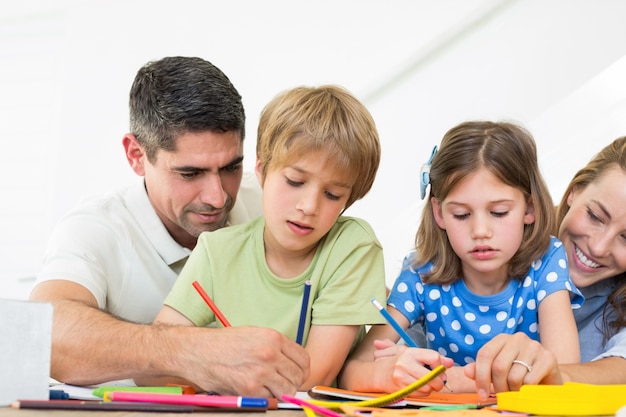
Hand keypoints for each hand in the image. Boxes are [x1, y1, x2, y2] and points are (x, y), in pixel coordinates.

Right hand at [175, 326, 309, 397]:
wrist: (197, 351)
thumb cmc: (222, 343)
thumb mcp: (254, 335)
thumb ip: (275, 347)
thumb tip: (291, 364)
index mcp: (273, 338)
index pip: (304, 359)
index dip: (302, 370)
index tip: (297, 374)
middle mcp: (270, 353)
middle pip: (297, 376)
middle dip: (291, 382)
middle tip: (281, 384)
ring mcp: (261, 372)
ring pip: (287, 391)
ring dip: (279, 392)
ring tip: (267, 387)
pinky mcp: (249, 388)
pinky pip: (269, 400)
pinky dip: (264, 398)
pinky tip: (254, 390)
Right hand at [371, 339, 452, 394]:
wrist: (377, 373)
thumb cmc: (398, 362)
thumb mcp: (413, 354)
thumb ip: (433, 357)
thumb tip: (450, 362)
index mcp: (410, 352)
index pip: (434, 358)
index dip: (439, 365)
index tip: (437, 368)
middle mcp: (405, 364)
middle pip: (432, 376)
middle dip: (439, 381)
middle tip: (438, 381)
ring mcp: (402, 377)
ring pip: (427, 388)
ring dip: (430, 388)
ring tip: (426, 383)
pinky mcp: (400, 388)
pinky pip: (419, 394)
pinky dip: (423, 393)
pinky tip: (419, 387)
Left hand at [465, 332, 561, 398]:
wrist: (548, 377)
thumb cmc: (518, 373)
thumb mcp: (497, 371)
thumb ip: (480, 370)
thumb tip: (467, 372)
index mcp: (502, 338)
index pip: (484, 354)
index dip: (480, 377)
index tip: (482, 394)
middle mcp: (517, 338)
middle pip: (498, 366)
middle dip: (498, 386)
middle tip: (502, 395)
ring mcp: (534, 346)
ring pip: (514, 376)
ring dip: (512, 391)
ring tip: (515, 391)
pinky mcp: (549, 358)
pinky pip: (530, 381)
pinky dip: (525, 391)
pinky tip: (527, 390)